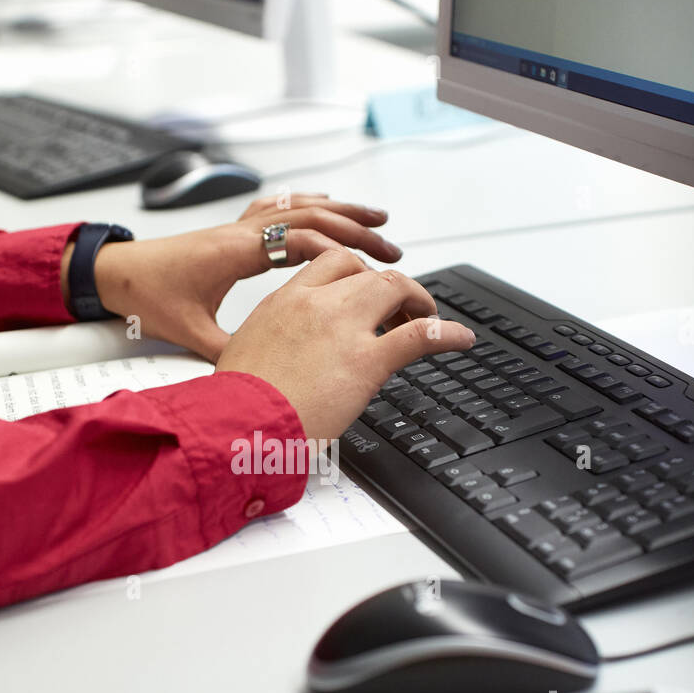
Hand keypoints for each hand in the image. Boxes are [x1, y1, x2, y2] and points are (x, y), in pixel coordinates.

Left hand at [62, 194, 402, 360]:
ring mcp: (237, 227)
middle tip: (393, 247)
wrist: (115, 273)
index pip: (299, 240)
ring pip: (299, 206)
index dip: (340, 252)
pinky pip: (279, 207)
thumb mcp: (189, 333)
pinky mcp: (233, 230)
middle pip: (310, 217)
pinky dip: (310, 205)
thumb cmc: (148, 297)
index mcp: (234, 253)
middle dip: (356, 229)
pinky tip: (328, 208)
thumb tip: (261, 377)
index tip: (372, 269)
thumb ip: (228, 352)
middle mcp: (240, 232)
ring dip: (341, 211)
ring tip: (378, 220)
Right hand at [215, 248, 475, 440]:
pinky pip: (420, 335)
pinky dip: (447, 333)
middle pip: (367, 272)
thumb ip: (267, 345)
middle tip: (401, 309)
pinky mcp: (367, 361)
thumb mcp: (241, 357)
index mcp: (282, 302)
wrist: (235, 428)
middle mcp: (315, 304)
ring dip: (417, 300)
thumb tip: (272, 361)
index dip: (357, 274)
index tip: (366, 289)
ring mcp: (343, 329)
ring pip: (395, 289)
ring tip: (428, 316)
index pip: (331, 264)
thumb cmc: (232, 406)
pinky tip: (460, 338)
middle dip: (390, 287)